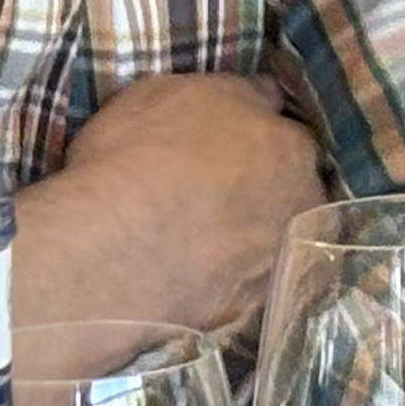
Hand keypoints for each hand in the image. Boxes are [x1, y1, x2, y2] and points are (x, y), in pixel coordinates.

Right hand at [17, 73, 331, 335]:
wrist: (106, 255)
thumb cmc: (138, 158)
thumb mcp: (177, 92)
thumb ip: (233, 95)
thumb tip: (264, 97)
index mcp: (292, 149)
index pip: (286, 136)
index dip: (254, 139)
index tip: (225, 146)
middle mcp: (299, 207)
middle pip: (288, 190)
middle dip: (259, 188)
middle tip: (209, 192)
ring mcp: (274, 264)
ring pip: (267, 240)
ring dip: (242, 236)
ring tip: (194, 237)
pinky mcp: (243, 313)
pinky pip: (238, 286)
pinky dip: (219, 278)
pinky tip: (186, 273)